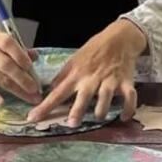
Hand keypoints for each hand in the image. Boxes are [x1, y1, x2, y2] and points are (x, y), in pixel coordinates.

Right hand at [0, 32, 40, 105]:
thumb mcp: (3, 46)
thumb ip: (19, 51)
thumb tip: (35, 56)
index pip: (7, 44)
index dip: (20, 56)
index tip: (31, 68)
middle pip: (5, 64)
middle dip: (22, 78)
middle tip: (35, 89)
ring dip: (16, 89)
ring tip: (29, 97)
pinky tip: (1, 103)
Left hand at [27, 19, 145, 126]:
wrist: (119, 38)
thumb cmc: (93, 51)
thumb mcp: (73, 61)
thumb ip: (62, 78)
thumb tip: (48, 92)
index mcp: (76, 74)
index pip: (57, 93)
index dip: (45, 106)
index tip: (32, 118)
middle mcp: (92, 79)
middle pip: (83, 97)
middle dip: (78, 110)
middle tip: (72, 123)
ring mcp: (110, 81)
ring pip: (106, 98)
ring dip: (102, 110)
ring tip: (99, 117)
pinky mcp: (126, 82)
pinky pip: (129, 98)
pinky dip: (129, 109)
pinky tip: (124, 117)